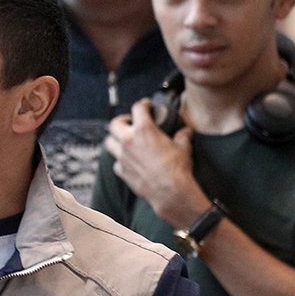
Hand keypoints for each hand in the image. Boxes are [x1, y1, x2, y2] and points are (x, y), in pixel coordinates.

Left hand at [105, 101, 209, 227]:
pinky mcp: (122, 171)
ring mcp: (123, 157)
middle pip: (114, 124)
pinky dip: (120, 160)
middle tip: (130, 122)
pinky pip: (116, 162)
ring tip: (124, 140)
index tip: (146, 105)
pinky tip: (128, 160)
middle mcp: (129, 141)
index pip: (137, 109)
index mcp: (144, 130)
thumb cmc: (177, 169)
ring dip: (115, 140)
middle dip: (122, 121)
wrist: (170, 191)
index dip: (143, 104)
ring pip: (109, 143)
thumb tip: (185, 131)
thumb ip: (182, 136)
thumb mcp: (183, 147)